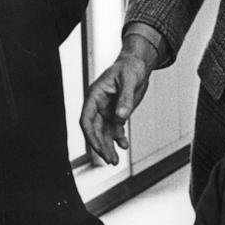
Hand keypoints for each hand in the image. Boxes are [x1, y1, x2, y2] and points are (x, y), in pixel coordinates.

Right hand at [79, 36, 157, 164]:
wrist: (138, 64)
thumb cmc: (131, 67)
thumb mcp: (130, 80)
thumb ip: (125, 99)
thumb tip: (121, 118)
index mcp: (95, 95)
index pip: (86, 119)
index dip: (90, 135)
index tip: (98, 147)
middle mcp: (98, 104)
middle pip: (94, 129)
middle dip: (100, 146)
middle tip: (110, 159)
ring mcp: (106, 109)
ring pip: (103, 132)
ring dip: (108, 146)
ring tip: (114, 160)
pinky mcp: (116, 113)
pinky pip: (114, 129)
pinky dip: (118, 139)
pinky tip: (124, 146)